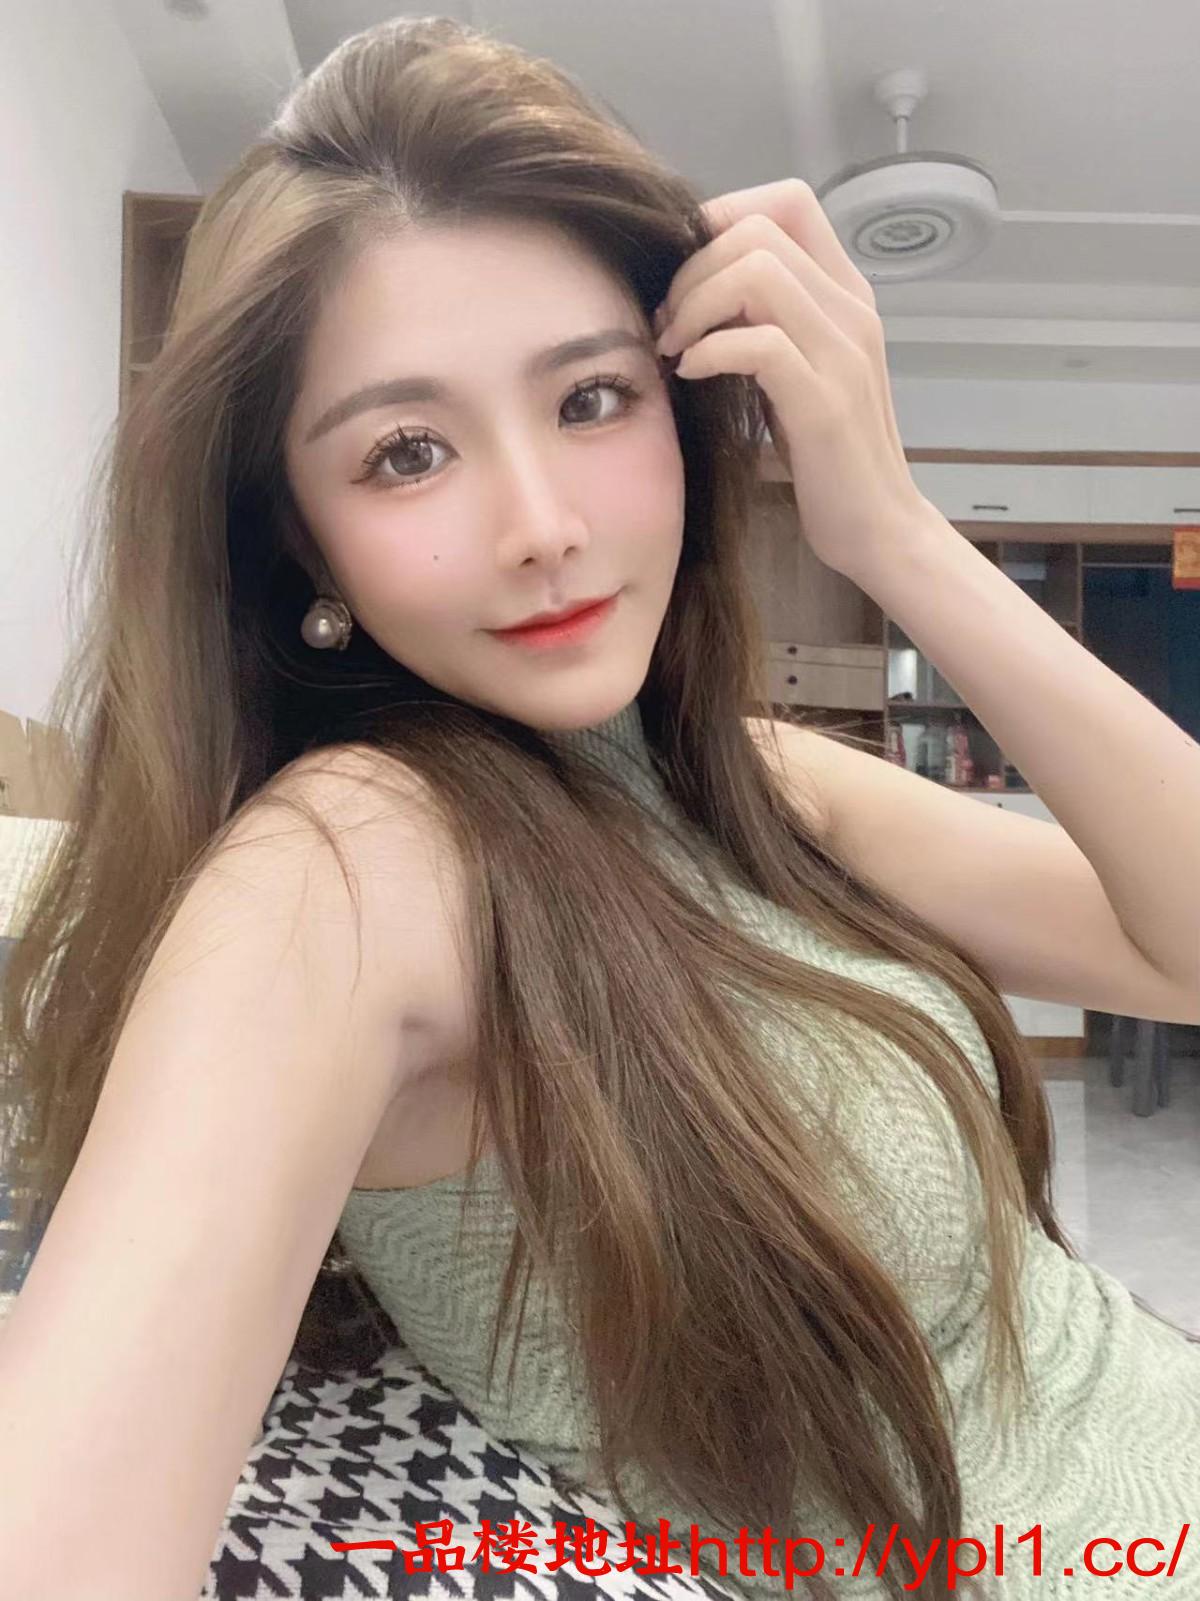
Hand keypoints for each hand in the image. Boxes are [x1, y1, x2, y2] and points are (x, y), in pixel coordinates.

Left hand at [653, 177, 932, 580]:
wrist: (877, 528)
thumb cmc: (826, 458)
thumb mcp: (794, 374)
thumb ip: (763, 325)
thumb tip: (693, 292)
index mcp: (845, 295)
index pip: (787, 201)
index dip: (721, 216)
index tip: (684, 275)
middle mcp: (851, 311)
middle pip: (758, 229)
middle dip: (691, 269)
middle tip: (667, 323)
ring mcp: (843, 354)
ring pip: (757, 271)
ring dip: (695, 304)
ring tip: (676, 348)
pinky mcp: (826, 402)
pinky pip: (759, 342)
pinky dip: (710, 351)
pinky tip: (693, 375)